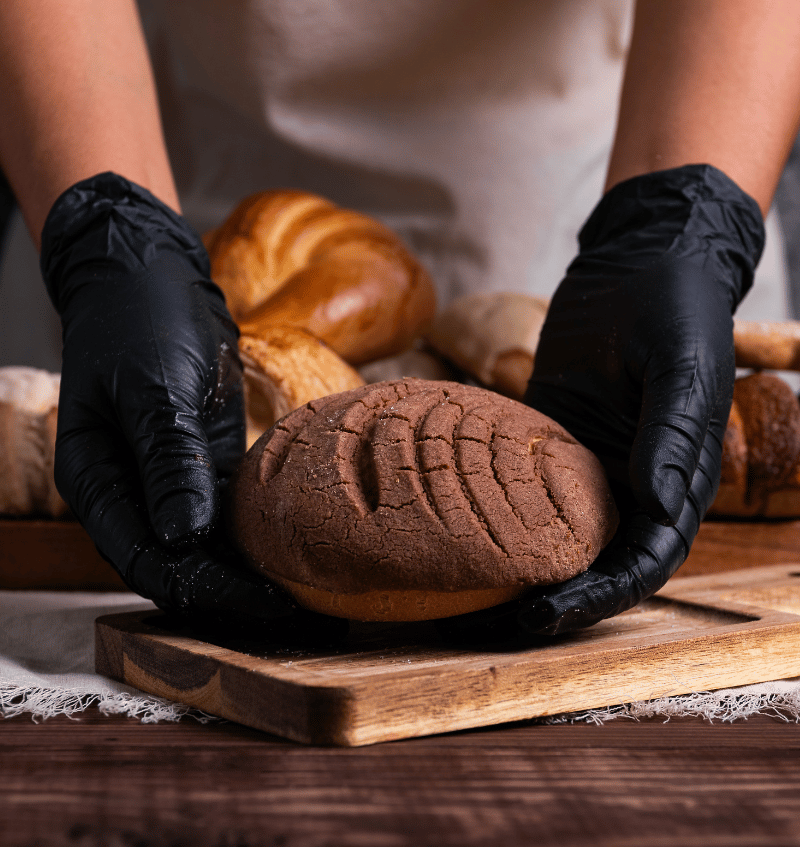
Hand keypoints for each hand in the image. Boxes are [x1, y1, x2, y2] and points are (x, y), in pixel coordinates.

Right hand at [40, 172, 345, 644]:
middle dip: (228, 591)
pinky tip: (294, 543)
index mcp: (100, 481)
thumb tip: (184, 537)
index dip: (200, 590)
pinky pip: (227, 509)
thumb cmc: (139, 320)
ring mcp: (169, 477)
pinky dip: (254, 530)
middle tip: (293, 608)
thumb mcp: (155, 389)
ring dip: (245, 567)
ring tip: (302, 589)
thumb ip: (168, 462)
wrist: (151, 273)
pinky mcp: (202, 459)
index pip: (145, 558)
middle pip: (177, 561)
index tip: (258, 603)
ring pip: (205, 543)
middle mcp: (132, 490)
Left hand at [437, 165, 764, 645]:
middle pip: (593, 562)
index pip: (643, 561)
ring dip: (515, 568)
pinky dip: (493, 514)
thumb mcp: (680, 366)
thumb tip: (657, 505)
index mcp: (676, 480)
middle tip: (488, 624)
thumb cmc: (674, 307)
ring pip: (553, 534)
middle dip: (550, 598)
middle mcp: (631, 483)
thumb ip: (672, 436)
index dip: (598, 597)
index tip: (544, 616)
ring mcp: (586, 465)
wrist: (638, 259)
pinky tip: (451, 528)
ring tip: (460, 594)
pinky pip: (520, 486)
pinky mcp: (547, 440)